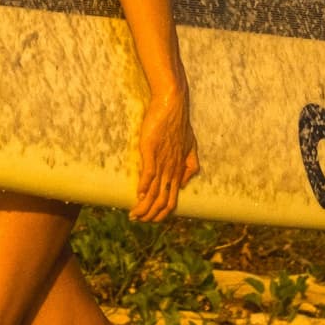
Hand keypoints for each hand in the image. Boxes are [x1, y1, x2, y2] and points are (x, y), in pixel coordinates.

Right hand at [130, 77, 199, 223]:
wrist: (173, 105)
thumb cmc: (179, 124)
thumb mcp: (191, 146)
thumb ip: (190, 165)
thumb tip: (183, 184)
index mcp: (179, 170)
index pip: (172, 200)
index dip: (161, 213)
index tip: (150, 219)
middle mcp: (172, 170)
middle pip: (162, 201)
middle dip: (150, 215)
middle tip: (137, 219)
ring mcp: (162, 161)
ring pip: (154, 192)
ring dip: (143, 206)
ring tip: (133, 214)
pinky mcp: (152, 152)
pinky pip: (149, 174)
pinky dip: (143, 187)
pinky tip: (137, 195)